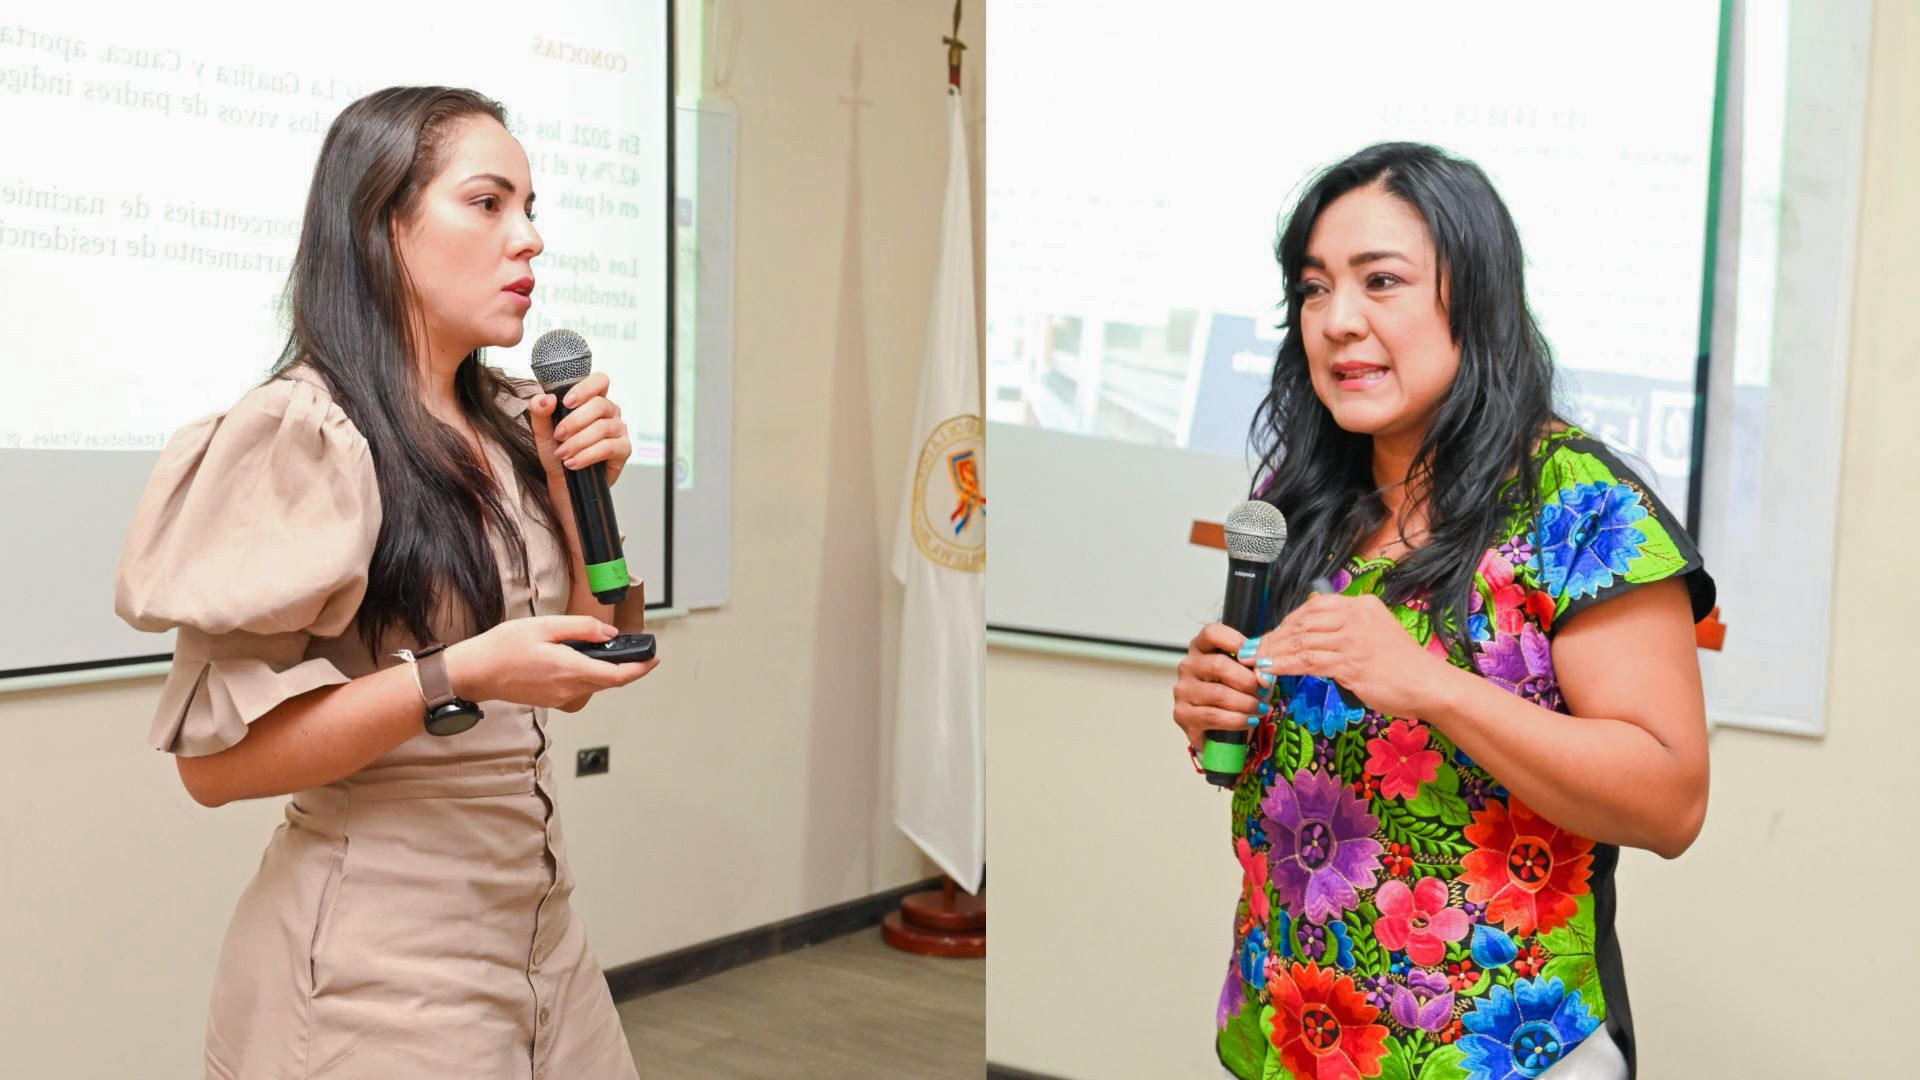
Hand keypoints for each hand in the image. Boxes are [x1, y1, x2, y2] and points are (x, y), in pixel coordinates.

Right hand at [443, 615, 657, 708]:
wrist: (477, 671)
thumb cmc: (504, 647)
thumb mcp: (546, 626)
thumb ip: (582, 629)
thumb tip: (608, 634)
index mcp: (571, 670)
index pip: (618, 676)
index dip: (641, 669)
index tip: (654, 659)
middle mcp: (569, 689)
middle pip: (610, 682)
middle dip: (626, 668)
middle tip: (634, 650)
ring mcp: (560, 698)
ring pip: (595, 686)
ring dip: (606, 672)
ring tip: (603, 650)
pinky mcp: (552, 700)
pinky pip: (580, 689)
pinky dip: (588, 676)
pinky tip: (578, 660)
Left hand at [530, 371, 630, 486]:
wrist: (563, 482)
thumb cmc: (557, 453)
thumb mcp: (542, 431)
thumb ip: (540, 412)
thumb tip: (546, 399)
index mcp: (593, 400)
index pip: (599, 381)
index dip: (585, 388)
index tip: (566, 403)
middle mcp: (610, 412)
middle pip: (600, 405)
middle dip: (575, 421)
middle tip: (559, 435)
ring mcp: (619, 430)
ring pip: (603, 428)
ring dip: (578, 442)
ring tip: (563, 454)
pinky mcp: (624, 450)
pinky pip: (608, 447)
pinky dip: (587, 456)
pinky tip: (573, 463)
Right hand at [1171, 622, 1276, 751]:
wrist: (1221, 729)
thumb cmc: (1236, 693)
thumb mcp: (1248, 673)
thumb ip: (1255, 666)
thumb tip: (1263, 671)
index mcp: (1201, 648)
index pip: (1212, 633)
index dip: (1237, 642)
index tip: (1257, 658)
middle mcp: (1188, 665)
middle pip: (1218, 664)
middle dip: (1248, 680)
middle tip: (1264, 691)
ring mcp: (1182, 690)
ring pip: (1218, 693)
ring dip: (1246, 703)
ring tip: (1261, 709)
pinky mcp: (1182, 714)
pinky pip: (1213, 716)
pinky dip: (1237, 720)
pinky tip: (1250, 721)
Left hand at [1255, 594, 1456, 719]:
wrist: (1429, 685)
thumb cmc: (1403, 666)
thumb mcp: (1375, 635)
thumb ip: (1345, 632)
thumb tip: (1310, 640)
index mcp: (1363, 605)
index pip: (1314, 606)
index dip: (1287, 621)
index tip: (1271, 635)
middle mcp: (1357, 616)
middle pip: (1303, 622)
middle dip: (1274, 637)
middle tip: (1253, 649)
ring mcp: (1354, 638)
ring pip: (1301, 641)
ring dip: (1273, 652)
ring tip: (1254, 662)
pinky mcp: (1351, 662)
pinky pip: (1307, 661)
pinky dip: (1283, 666)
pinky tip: (1269, 671)